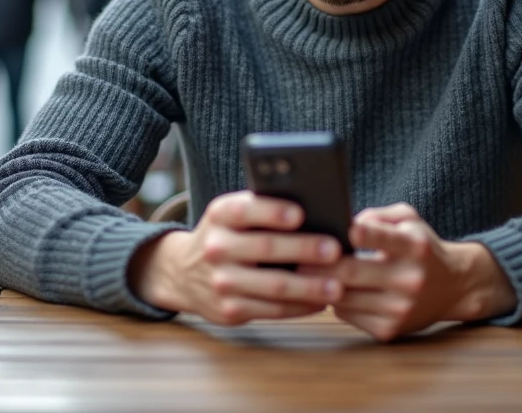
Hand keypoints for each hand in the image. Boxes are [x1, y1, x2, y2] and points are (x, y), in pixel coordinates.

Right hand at [128, 190, 343, 325]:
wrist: (185, 272)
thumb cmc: (229, 235)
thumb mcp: (233, 215)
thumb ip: (263, 210)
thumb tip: (317, 212)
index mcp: (220, 215)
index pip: (245, 210)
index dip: (272, 211)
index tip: (300, 214)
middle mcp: (216, 247)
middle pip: (265, 248)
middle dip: (304, 249)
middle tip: (335, 250)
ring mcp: (221, 282)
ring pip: (273, 286)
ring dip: (309, 287)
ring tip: (337, 285)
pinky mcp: (229, 311)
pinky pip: (272, 311)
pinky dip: (300, 307)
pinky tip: (321, 302)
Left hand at [303, 203, 516, 341]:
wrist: (454, 286)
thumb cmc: (422, 246)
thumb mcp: (409, 219)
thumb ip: (379, 216)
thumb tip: (345, 224)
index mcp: (415, 247)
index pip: (384, 239)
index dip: (362, 233)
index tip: (343, 228)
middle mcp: (409, 279)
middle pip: (352, 273)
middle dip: (318, 265)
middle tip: (296, 257)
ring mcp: (400, 308)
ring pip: (344, 298)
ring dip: (319, 285)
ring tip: (302, 273)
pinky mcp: (390, 330)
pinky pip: (347, 316)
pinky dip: (334, 302)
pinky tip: (329, 290)